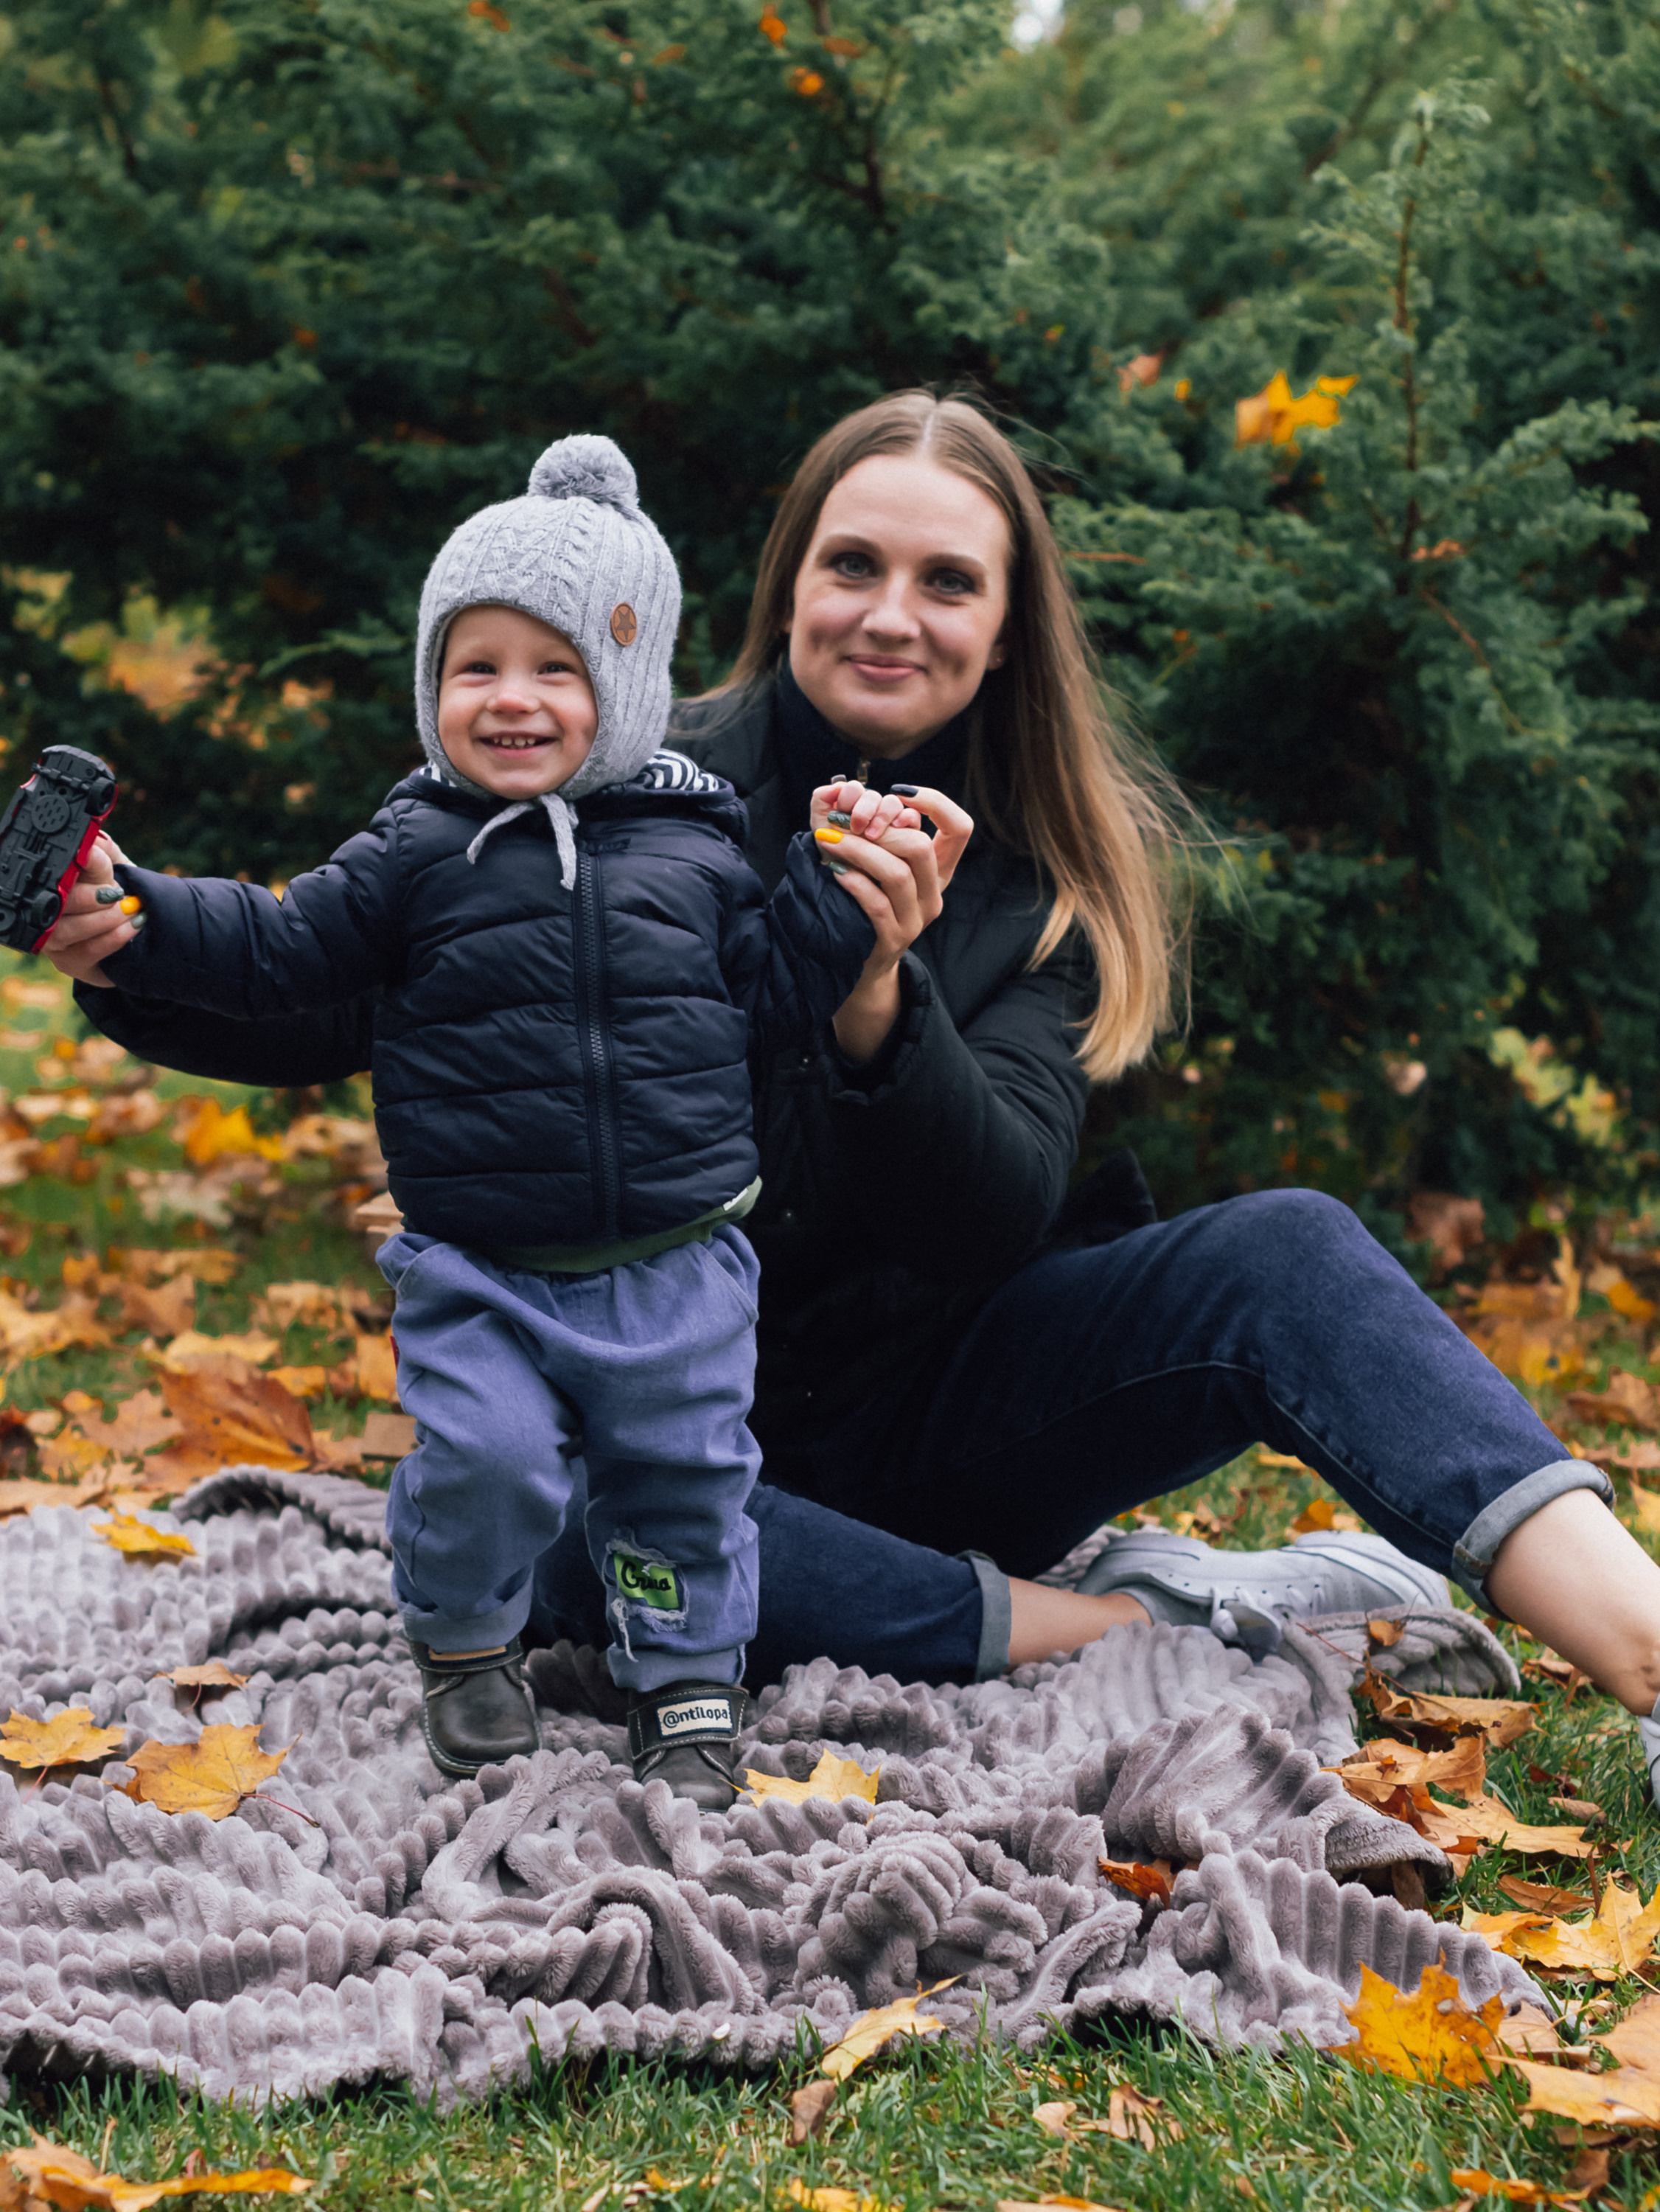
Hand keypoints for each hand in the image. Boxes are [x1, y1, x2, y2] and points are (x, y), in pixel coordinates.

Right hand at [40, 834, 142, 988]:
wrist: (137, 933)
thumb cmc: (120, 893)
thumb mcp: (116, 867)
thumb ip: (105, 852)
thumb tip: (92, 838)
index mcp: (50, 881)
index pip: (54, 870)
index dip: (78, 866)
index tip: (100, 862)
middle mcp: (43, 911)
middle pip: (55, 902)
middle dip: (91, 896)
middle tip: (119, 893)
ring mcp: (53, 940)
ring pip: (68, 929)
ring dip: (106, 918)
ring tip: (132, 909)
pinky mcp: (70, 963)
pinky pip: (88, 951)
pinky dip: (115, 937)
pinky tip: (134, 926)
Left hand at [809, 779, 973, 1060]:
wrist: (857, 963)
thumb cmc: (864, 902)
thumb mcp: (880, 865)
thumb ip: (884, 832)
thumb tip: (872, 796)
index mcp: (939, 872)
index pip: (961, 828)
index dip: (935, 803)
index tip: (898, 793)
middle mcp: (934, 895)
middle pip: (920, 847)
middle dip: (878, 828)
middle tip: (844, 821)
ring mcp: (916, 921)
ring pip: (897, 874)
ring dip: (857, 851)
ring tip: (827, 839)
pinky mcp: (893, 939)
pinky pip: (876, 904)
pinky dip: (852, 881)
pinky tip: (833, 870)